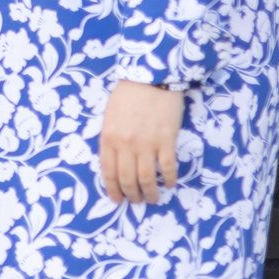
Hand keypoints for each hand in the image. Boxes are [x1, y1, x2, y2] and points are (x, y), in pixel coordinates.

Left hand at [99, 80, 184, 203]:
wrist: (150, 77)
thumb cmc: (127, 95)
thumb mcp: (110, 116)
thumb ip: (111, 139)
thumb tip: (115, 162)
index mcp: (108, 137)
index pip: (108, 171)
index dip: (113, 188)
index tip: (117, 199)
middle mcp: (125, 144)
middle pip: (127, 179)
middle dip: (131, 194)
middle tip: (136, 201)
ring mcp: (146, 144)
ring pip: (147, 178)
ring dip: (150, 192)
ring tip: (153, 198)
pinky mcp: (166, 141)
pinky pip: (168, 167)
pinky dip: (169, 179)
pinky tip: (170, 184)